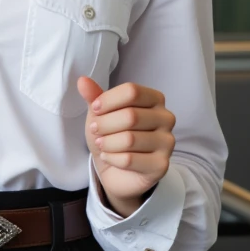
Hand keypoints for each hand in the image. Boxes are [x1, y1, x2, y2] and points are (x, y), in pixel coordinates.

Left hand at [77, 76, 175, 217]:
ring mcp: (167, 143)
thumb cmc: (112, 135)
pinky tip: (109, 157)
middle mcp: (166, 118)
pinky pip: (129, 160)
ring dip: (107, 143)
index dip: (108, 100)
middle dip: (105, 124)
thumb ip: (94, 97)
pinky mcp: (161, 165)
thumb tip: (82, 80)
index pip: (132, 91)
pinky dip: (112, 158)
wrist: (118, 170)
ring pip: (129, 139)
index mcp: (155, 99)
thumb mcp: (101, 113)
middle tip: (95, 130)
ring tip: (102, 144)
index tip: (95, 109)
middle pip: (131, 116)